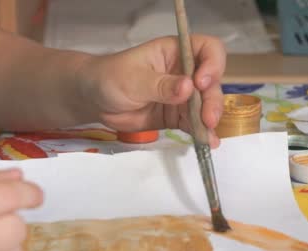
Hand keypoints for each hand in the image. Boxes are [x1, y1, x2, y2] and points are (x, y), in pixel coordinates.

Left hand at [79, 35, 225, 147]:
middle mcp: (184, 72)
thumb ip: (160, 85)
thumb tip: (187, 87)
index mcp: (176, 52)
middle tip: (207, 119)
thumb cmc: (110, 78)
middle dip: (211, 101)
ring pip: (205, 105)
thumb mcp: (133, 80)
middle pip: (211, 82)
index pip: (208, 49)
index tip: (201, 83)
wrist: (95, 100)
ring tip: (208, 136)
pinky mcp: (176, 116)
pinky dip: (200, 133)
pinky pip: (193, 123)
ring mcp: (182, 96)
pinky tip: (207, 143)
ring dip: (209, 120)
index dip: (212, 64)